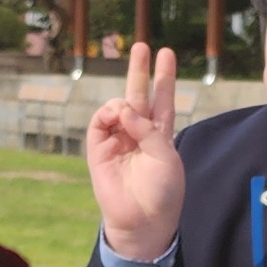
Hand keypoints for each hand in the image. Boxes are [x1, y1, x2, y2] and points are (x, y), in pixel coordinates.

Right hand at [84, 42, 183, 264]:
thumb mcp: (166, 158)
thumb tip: (124, 109)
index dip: (164, 77)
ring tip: (127, 111)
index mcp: (161, 135)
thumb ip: (149, 130)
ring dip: (124, 101)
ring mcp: (118, 139)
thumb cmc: (162, 193)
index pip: (163, 99)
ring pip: (119, 106)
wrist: (142, 221)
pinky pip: (100, 122)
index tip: (167, 53)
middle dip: (140, 70)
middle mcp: (139, 133)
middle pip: (140, 94)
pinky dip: (108, 113)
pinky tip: (117, 115)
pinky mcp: (99, 148)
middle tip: (141, 45)